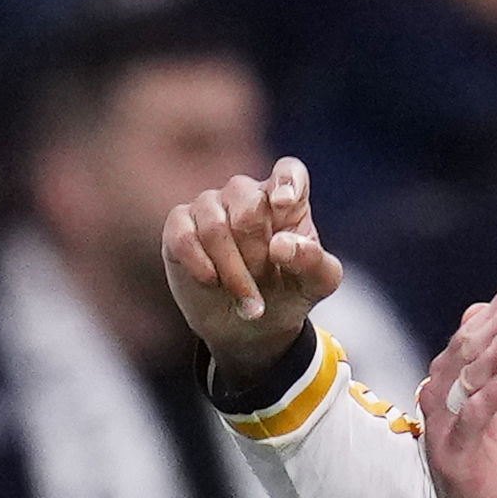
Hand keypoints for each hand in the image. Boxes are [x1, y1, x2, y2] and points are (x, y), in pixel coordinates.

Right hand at [161, 156, 344, 380]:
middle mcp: (246, 195)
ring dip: (232, 269)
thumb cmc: (289, 293)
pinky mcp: (179, 226)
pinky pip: (183, 236)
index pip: (288, 171)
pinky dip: (200, 264)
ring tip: (248, 300)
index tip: (285, 205)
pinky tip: (213, 283)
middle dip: (258, 253)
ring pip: (214, 224)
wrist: (250, 326)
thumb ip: (313, 262)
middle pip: (249, 204)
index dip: (286, 181)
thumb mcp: (317, 284)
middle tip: (265, 282)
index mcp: (288, 201)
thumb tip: (282, 244)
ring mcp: (210, 207)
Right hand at [417, 286, 496, 497]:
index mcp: (447, 383)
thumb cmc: (490, 451)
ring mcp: (442, 426)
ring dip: (490, 351)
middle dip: (492, 324)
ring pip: (461, 381)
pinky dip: (491, 395)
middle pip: (460, 353)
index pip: (466, 340)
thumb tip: (487, 312)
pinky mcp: (453, 454)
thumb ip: (493, 359)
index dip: (491, 314)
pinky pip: (471, 418)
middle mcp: (438, 399)